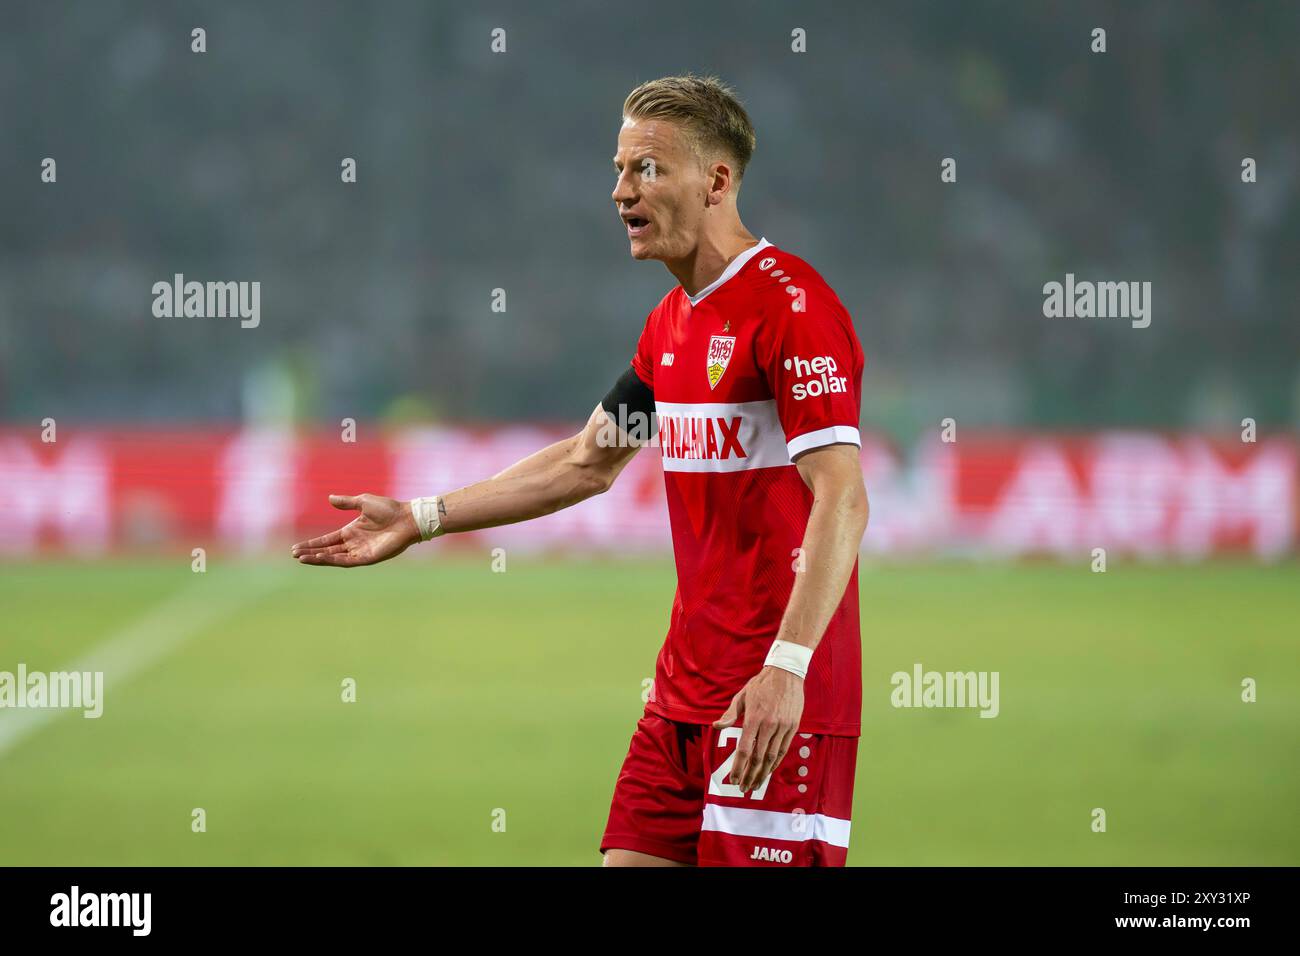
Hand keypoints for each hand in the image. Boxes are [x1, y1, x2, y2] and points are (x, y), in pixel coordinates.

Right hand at [291, 494, 421, 566]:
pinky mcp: (368, 558)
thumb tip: (329, 498)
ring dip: (318, 558)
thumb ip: (346, 502)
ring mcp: (360, 551)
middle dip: (311, 552)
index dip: (313, 543)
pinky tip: (319, 558)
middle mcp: (354, 543)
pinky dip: (332, 560)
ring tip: (301, 558)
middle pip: (327, 550)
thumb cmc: (389, 509)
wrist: (406, 518)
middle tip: (294, 554)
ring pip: (334, 557)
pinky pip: (346, 561)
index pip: (327, 540)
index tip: (297, 547)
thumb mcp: (363, 502)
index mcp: (352, 531)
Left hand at [713, 665, 804, 792]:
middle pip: (758, 758)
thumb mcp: (742, 696)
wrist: (787, 673)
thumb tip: (716, 726)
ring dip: (762, 774)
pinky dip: (775, 763)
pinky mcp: (793, 727)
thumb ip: (730, 714)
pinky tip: (768, 771)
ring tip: (755, 785)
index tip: (733, 779)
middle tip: (743, 788)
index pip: (745, 749)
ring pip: (772, 757)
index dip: (738, 767)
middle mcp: (769, 725)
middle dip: (749, 775)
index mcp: (754, 718)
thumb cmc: (761, 684)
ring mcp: (782, 727)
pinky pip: (783, 750)